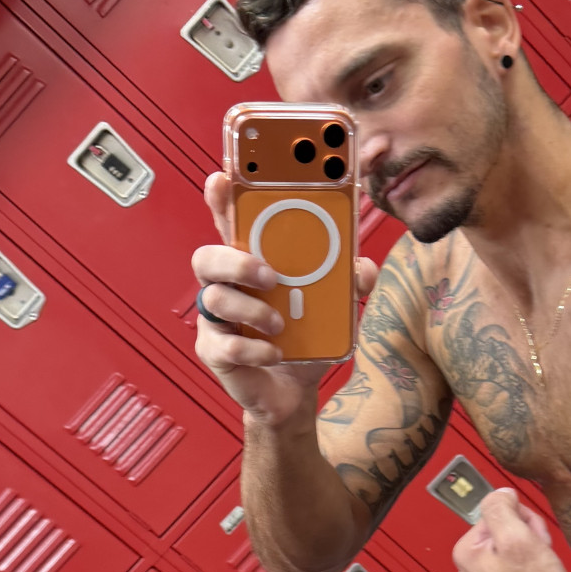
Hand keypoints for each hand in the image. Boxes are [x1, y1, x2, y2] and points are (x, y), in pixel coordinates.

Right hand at [193, 172, 378, 425]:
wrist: (293, 392)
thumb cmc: (304, 337)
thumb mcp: (334, 307)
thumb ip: (348, 282)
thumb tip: (364, 267)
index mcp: (249, 261)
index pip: (229, 223)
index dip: (221, 199)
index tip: (222, 178)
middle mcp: (226, 285)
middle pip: (206, 257)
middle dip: (234, 262)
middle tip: (269, 275)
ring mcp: (215, 320)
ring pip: (215, 300)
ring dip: (252, 311)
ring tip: (281, 324)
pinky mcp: (215, 352)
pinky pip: (225, 345)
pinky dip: (254, 349)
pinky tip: (274, 353)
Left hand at [452, 489, 570, 571]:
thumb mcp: (517, 537)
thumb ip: (502, 508)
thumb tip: (500, 493)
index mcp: (465, 551)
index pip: (497, 511)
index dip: (520, 517)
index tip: (530, 534)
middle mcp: (471, 566)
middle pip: (505, 527)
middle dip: (528, 533)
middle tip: (539, 550)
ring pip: (517, 543)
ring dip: (535, 547)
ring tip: (542, 565)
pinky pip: (522, 561)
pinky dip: (536, 563)